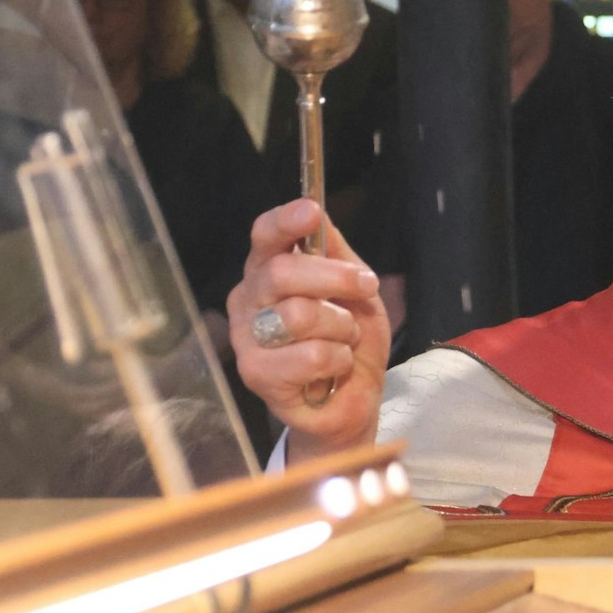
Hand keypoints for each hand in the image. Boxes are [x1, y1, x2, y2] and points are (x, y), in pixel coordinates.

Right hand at [227, 200, 389, 462]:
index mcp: (268, 272)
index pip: (265, 238)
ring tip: (343, 341)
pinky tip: (334, 368)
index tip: (312, 211)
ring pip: (298, 315)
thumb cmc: (348, 342)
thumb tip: (321, 220)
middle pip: (281, 272)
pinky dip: (338, 360)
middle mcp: (249, 300)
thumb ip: (339, 256)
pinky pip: (310, 355)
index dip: (285, 223)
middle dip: (335, 278)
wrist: (352, 400)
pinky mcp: (256, 373)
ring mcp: (247, 338)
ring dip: (340, 328)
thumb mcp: (357, 293)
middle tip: (365, 286)